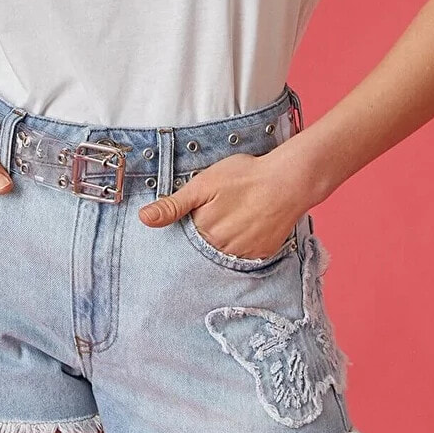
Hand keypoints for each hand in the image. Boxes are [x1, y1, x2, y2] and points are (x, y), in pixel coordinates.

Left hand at [137, 149, 306, 258]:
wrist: (289, 180)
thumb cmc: (246, 176)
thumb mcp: (204, 184)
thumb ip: (173, 205)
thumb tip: (144, 219)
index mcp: (204, 232)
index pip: (184, 240)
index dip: (187, 227)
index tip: (195, 216)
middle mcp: (222, 250)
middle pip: (203, 249)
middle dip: (205, 236)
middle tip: (220, 213)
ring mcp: (244, 255)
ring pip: (223, 254)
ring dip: (223, 242)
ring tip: (234, 218)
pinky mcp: (262, 255)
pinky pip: (245, 256)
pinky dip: (242, 244)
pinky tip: (248, 225)